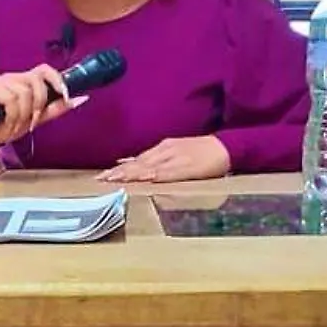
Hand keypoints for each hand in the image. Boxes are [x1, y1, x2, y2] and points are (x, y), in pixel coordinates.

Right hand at [0, 64, 87, 145]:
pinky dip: (13, 116)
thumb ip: (56, 108)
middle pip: (37, 81)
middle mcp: (14, 77)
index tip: (66, 95)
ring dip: (23, 115)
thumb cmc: (9, 124)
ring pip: (24, 93)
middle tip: (33, 121)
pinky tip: (8, 123)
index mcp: (25, 81)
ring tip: (16, 125)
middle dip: (39, 105)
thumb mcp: (37, 118)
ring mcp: (2, 82)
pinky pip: (11, 100)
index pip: (45, 70)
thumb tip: (81, 98)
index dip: (57, 80)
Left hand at [96, 135, 230, 182]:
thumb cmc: (201, 151)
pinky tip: (145, 178)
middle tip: (101, 180)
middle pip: (138, 163)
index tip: (102, 176)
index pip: (136, 160)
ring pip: (149, 166)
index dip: (119, 168)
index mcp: (162, 148)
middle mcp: (165, 151)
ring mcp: (176, 158)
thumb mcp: (175, 152)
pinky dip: (156, 175)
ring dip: (131, 173)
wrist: (225, 147)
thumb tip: (132, 164)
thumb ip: (155, 159)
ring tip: (116, 180)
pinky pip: (169, 171)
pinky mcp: (187, 166)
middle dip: (119, 172)